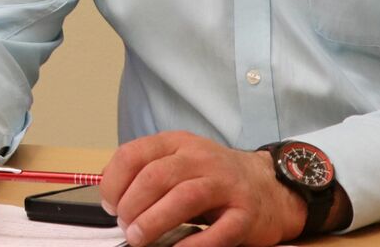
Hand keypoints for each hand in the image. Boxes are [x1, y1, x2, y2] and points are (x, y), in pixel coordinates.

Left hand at [99, 131, 304, 246]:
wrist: (271, 187)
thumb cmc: (215, 178)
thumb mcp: (179, 162)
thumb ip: (149, 174)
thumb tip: (113, 201)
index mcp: (177, 143)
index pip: (134, 154)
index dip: (114, 181)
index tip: (108, 204)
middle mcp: (201, 158)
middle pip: (156, 176)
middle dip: (132, 205)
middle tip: (125, 226)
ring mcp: (226, 185)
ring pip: (183, 198)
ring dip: (154, 221)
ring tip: (138, 238)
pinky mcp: (245, 214)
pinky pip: (218, 231)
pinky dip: (193, 244)